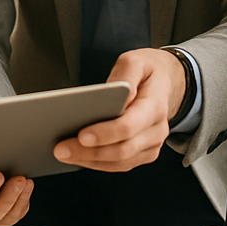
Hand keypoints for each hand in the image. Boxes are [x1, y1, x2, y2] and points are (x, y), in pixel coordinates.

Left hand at [52, 48, 178, 171]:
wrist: (166, 83)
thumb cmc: (147, 72)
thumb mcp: (135, 60)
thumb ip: (125, 73)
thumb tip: (114, 91)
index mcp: (154, 107)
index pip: (128, 126)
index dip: (104, 133)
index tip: (81, 135)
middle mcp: (156, 130)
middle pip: (122, 150)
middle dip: (89, 152)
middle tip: (60, 149)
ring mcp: (151, 145)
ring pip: (120, 162)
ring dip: (89, 161)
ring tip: (63, 154)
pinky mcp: (143, 153)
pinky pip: (119, 165)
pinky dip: (96, 163)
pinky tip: (76, 157)